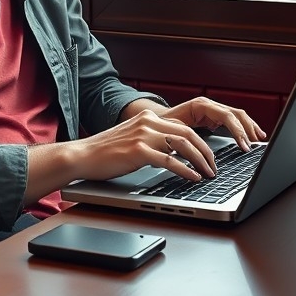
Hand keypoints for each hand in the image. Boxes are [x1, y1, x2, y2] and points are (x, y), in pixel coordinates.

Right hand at [70, 108, 217, 182]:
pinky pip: (169, 160)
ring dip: (199, 161)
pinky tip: (193, 178)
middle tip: (214, 167)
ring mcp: (143, 135)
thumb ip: (152, 139)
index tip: (209, 157)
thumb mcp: (133, 138)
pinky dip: (185, 170)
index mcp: (148, 117)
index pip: (183, 127)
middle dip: (206, 152)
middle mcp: (147, 122)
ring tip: (208, 174)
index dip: (201, 142)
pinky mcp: (138, 151)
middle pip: (188, 134)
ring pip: (182, 145)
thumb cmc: (106, 152)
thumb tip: (176, 153)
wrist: (82, 156)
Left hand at [158, 97, 266, 150]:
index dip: (237, 131)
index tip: (244, 146)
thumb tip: (198, 152)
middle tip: (255, 145)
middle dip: (247, 129)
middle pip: (235, 113)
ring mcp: (212, 109)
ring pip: (237, 115)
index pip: (226, 115)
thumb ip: (186, 139)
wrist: (154, 119)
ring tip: (259, 139)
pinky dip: (243, 127)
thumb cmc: (161, 125)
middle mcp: (208, 104)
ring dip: (249, 127)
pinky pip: (232, 119)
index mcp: (200, 105)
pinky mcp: (213, 116)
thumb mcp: (172, 131)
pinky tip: (251, 136)